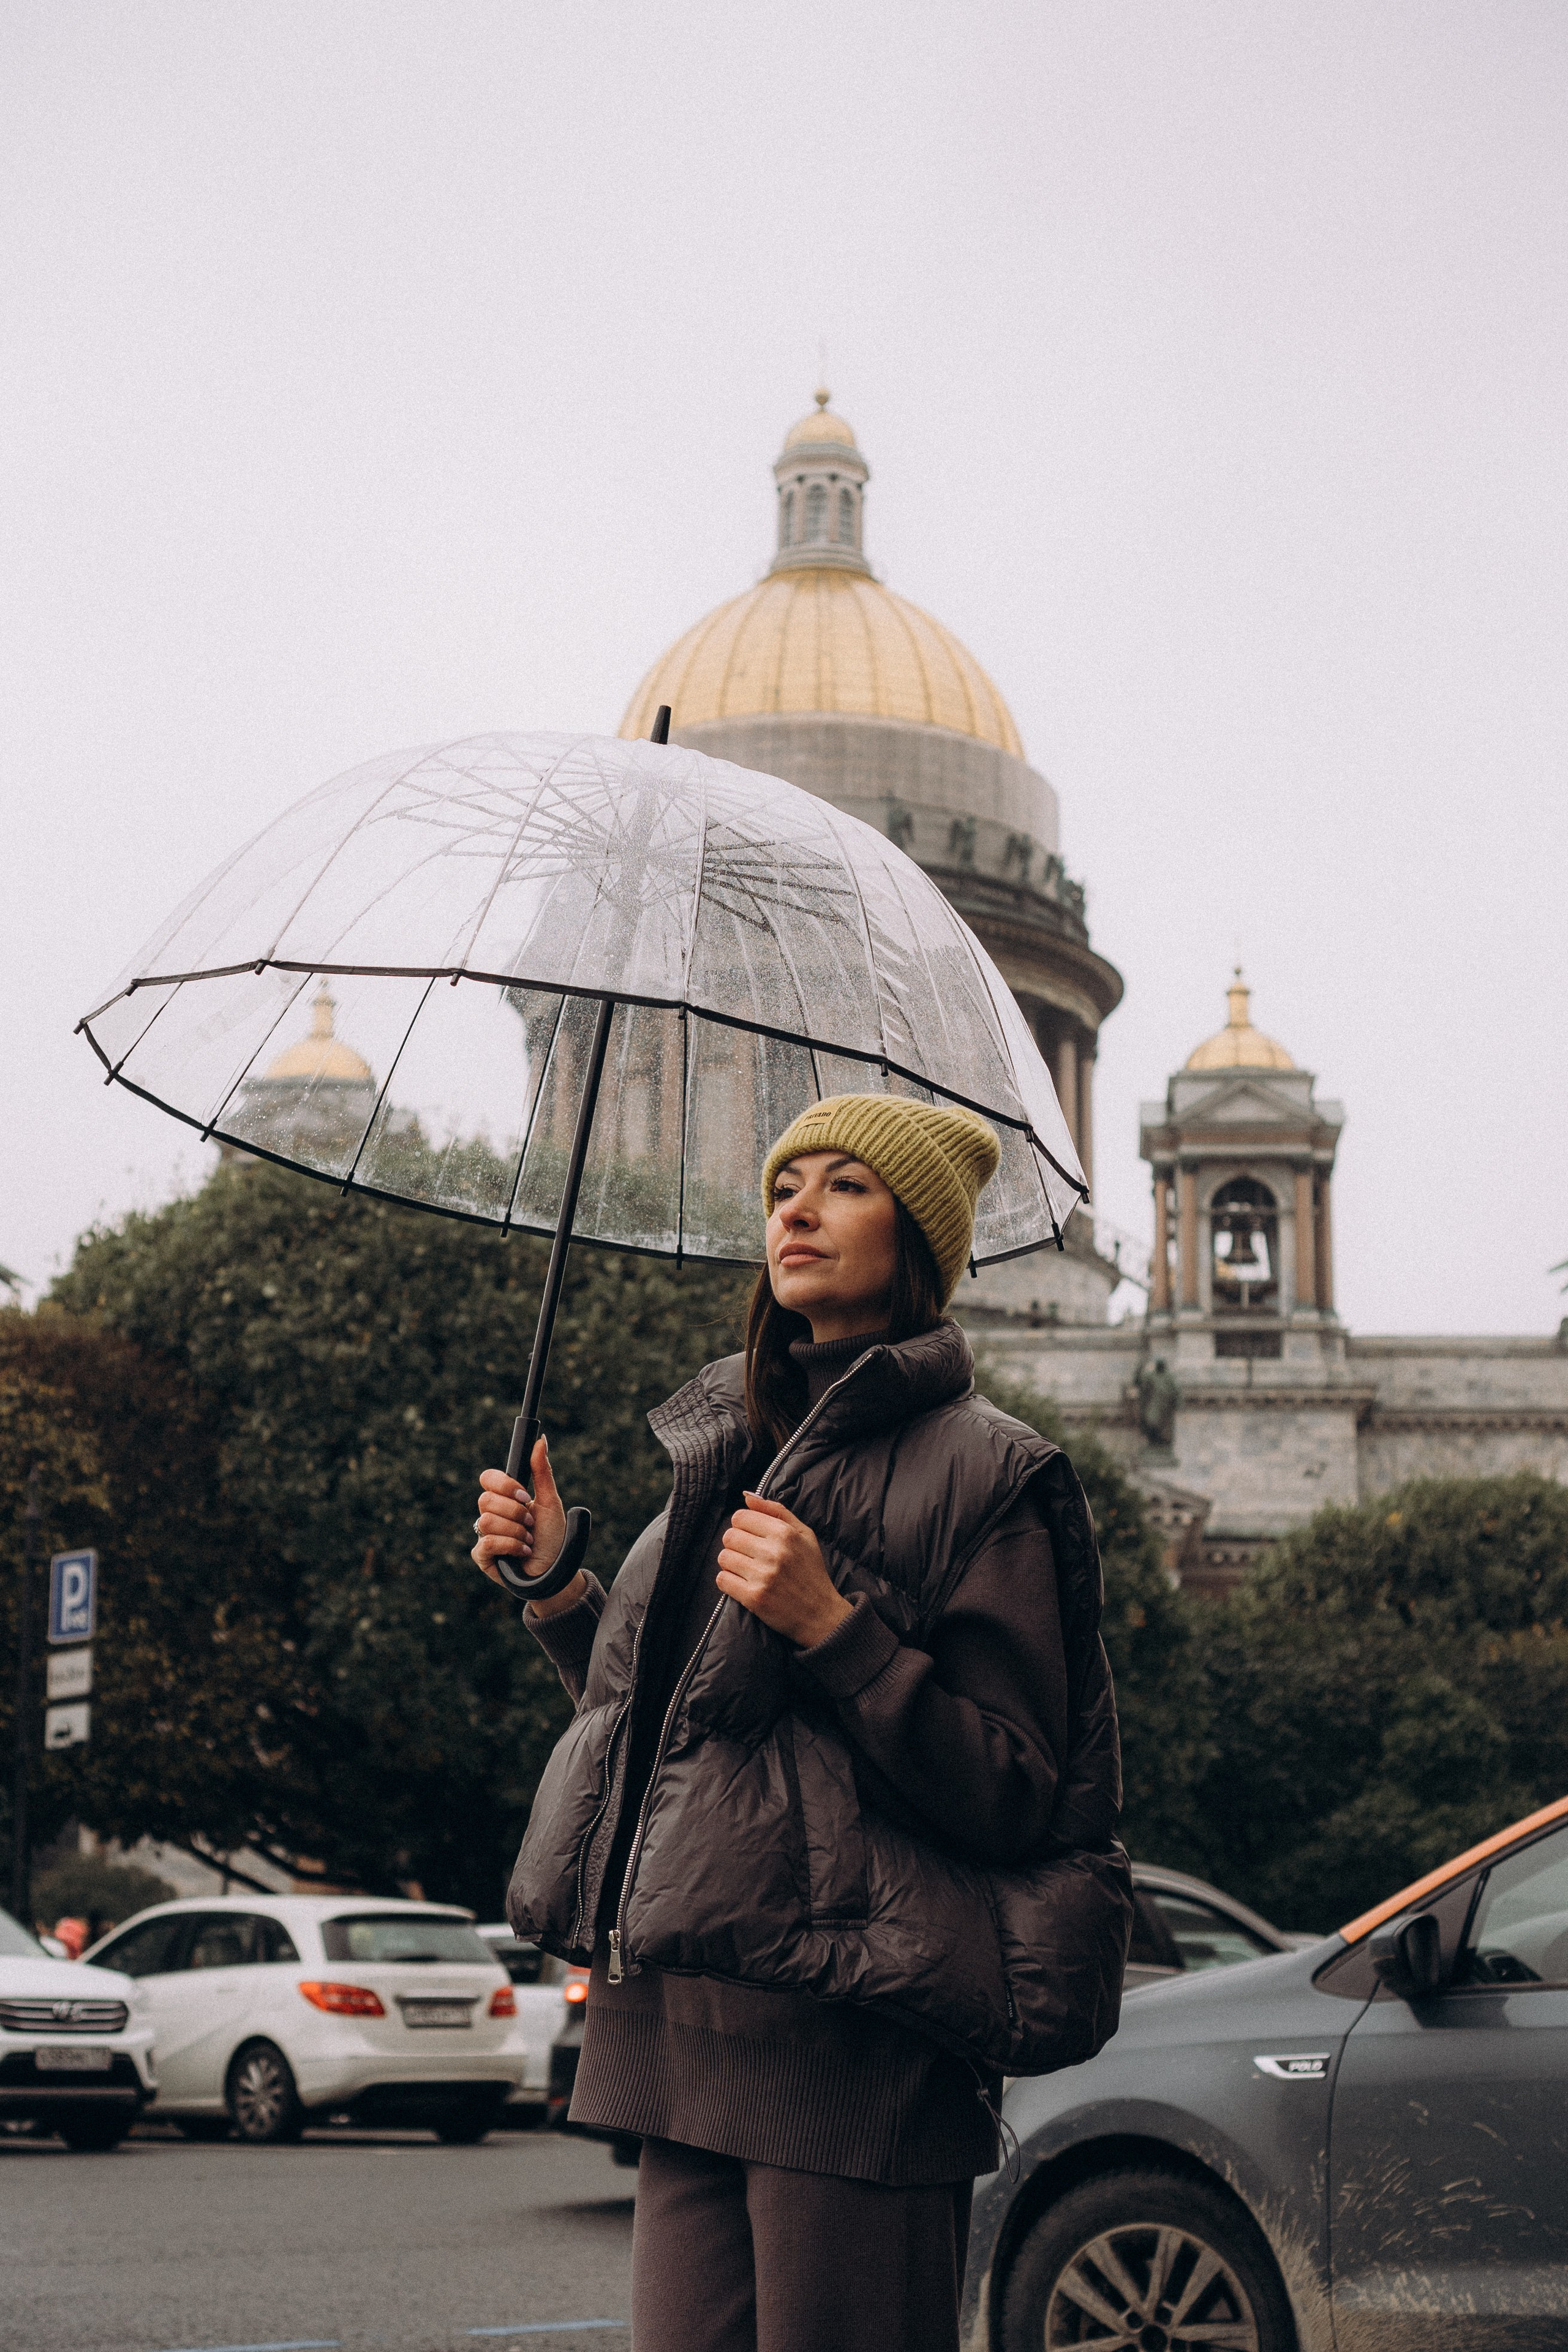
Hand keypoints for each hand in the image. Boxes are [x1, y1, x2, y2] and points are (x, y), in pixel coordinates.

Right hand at [471, 1438, 583, 1618]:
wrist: (556, 1570)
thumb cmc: (553, 1537)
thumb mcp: (551, 1502)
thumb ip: (542, 1471)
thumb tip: (542, 1439)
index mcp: (505, 1498)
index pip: (488, 1478)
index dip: (504, 1485)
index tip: (525, 1496)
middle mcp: (492, 1514)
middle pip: (485, 1500)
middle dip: (515, 1512)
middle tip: (531, 1523)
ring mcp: (485, 1535)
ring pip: (486, 1521)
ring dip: (515, 1532)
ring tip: (528, 1541)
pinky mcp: (482, 1556)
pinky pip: (485, 1543)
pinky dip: (509, 1546)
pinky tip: (522, 1552)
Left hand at [716, 1494, 851, 1649]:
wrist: (820, 1613)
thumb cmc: (811, 1571)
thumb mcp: (804, 1534)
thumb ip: (776, 1511)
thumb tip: (746, 1496)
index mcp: (785, 1533)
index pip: (740, 1517)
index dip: (743, 1526)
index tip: (751, 1537)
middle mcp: (774, 1552)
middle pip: (729, 1536)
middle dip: (735, 1544)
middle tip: (748, 1554)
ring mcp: (763, 1576)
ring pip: (724, 1557)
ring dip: (731, 1563)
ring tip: (746, 1569)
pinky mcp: (754, 1598)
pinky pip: (723, 1580)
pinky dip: (728, 1581)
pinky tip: (742, 1583)